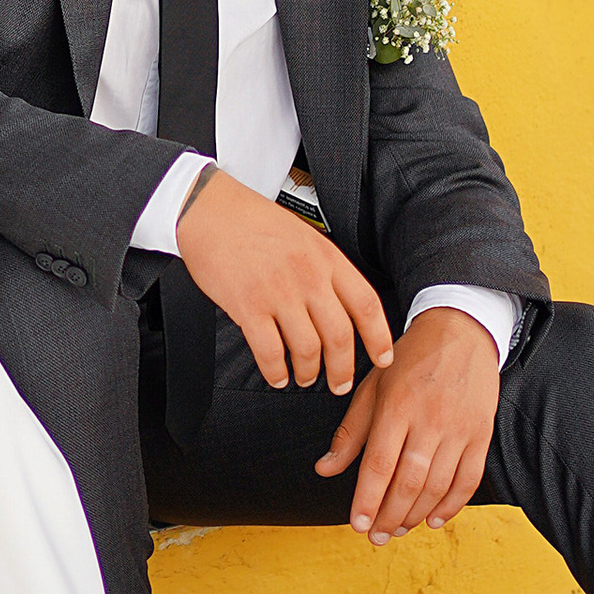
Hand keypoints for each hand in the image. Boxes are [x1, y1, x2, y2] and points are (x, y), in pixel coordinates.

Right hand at [175, 173, 394, 394]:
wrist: (211, 210)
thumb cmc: (254, 222)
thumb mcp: (305, 236)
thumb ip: (326, 269)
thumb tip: (342, 307)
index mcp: (327, 257)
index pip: (366, 305)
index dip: (379, 338)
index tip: (382, 358)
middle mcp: (308, 276)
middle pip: (340, 336)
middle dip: (343, 369)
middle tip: (340, 382)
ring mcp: (278, 292)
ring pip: (308, 349)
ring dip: (308, 372)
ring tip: (304, 377)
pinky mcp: (248, 306)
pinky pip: (270, 352)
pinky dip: (276, 371)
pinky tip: (277, 375)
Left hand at [315, 306, 498, 540]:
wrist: (461, 331)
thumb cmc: (410, 359)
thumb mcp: (372, 386)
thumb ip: (350, 431)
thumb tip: (325, 469)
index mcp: (397, 406)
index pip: (379, 464)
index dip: (367, 499)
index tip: (357, 524)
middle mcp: (429, 419)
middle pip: (409, 481)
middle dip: (389, 516)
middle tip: (375, 536)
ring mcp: (459, 428)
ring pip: (437, 485)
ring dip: (415, 514)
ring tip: (398, 530)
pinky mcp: (481, 433)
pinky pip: (468, 479)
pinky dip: (451, 505)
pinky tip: (432, 519)